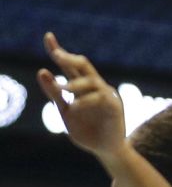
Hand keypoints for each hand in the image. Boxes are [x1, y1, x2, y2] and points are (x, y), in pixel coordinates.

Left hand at [37, 33, 126, 156]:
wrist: (105, 149)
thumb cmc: (86, 130)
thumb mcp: (64, 111)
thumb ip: (54, 93)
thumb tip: (41, 71)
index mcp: (80, 86)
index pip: (69, 64)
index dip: (58, 50)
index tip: (48, 36)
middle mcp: (94, 86)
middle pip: (83, 65)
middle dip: (70, 58)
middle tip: (57, 54)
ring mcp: (106, 94)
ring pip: (90, 80)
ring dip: (74, 84)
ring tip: (62, 89)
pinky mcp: (115, 106)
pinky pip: (100, 97)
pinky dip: (86, 101)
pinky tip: (75, 107)